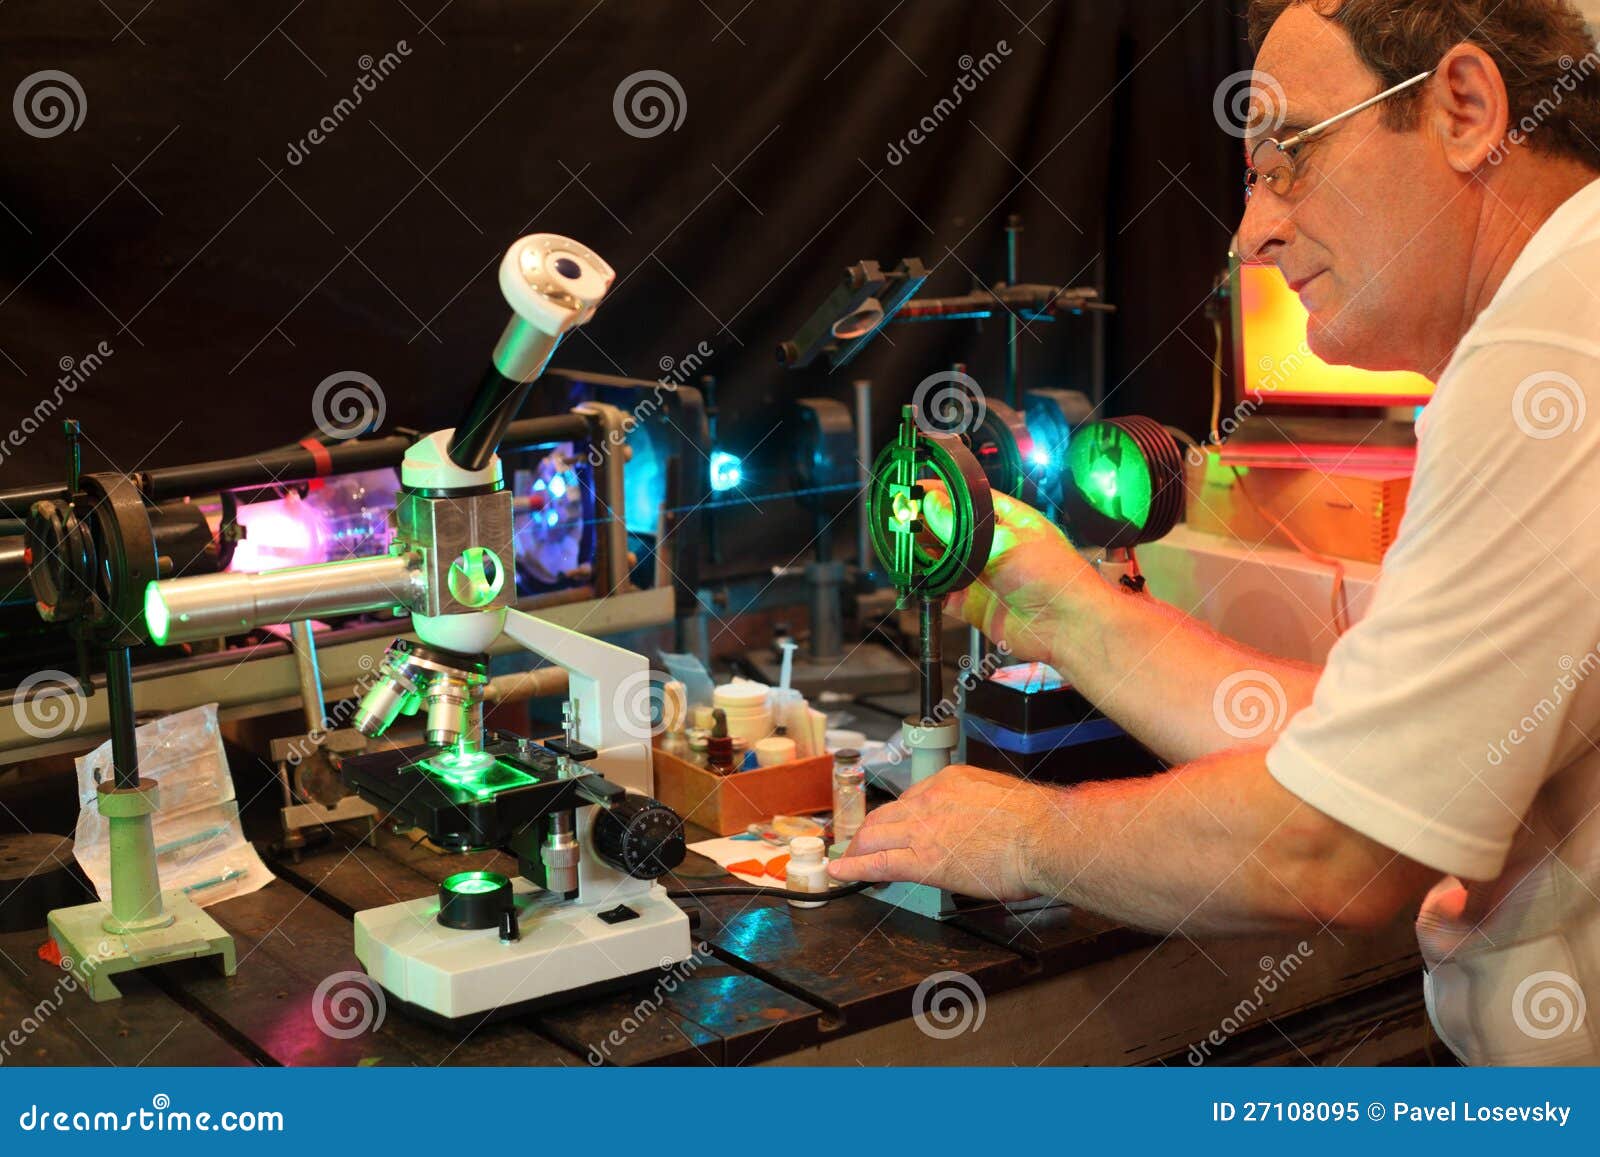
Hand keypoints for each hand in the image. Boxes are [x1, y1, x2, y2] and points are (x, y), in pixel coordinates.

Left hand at [827, 764, 1056, 900]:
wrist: (1044, 836)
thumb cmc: (1037, 823)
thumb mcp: (1003, 798)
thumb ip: (983, 807)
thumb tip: (984, 823)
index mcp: (951, 781)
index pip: (912, 799)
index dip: (899, 818)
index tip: (896, 827)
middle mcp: (930, 800)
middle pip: (885, 814)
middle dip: (869, 830)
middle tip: (859, 843)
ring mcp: (923, 830)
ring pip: (874, 835)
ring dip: (857, 848)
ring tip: (847, 860)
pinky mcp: (923, 861)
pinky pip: (878, 863)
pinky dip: (854, 867)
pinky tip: (841, 873)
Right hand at [920, 485, 1092, 665]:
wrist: (1068, 627)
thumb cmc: (1056, 578)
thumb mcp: (1005, 543)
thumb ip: (964, 527)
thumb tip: (932, 504)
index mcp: (1006, 519)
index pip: (965, 499)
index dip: (939, 495)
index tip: (913, 493)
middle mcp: (992, 545)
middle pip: (948, 530)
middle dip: (924, 527)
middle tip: (901, 524)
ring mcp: (981, 575)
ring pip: (941, 562)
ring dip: (923, 558)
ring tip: (904, 551)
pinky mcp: (973, 604)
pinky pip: (942, 594)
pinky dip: (928, 589)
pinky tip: (918, 582)